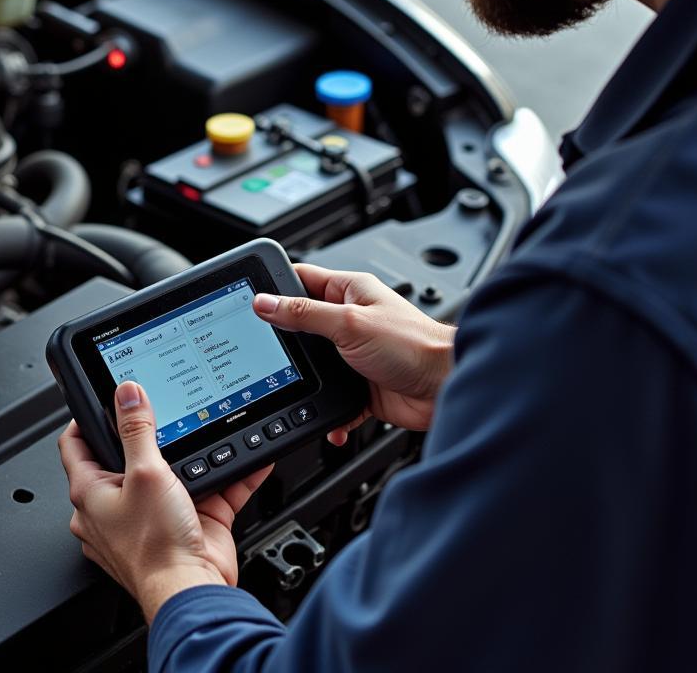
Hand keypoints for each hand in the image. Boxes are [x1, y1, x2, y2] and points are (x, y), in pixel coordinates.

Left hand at [58, 381, 272, 622]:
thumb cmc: (155, 549)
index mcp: (91, 494)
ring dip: (191, 453)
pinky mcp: (187, 523)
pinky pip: (210, 489)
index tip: (104, 397)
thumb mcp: (145, 473)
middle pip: (126, 455)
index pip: (76, 445)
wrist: (193, 591)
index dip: (86, 416)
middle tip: (161, 406)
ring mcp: (153, 516)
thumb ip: (137, 431)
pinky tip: (246, 457)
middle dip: (147, 433)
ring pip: (171, 472)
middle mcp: (117, 506)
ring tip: (203, 427)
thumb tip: (127, 395)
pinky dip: (228, 473)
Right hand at [253, 264, 453, 438]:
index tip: (249, 298)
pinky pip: (333, 398)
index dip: (274, 287)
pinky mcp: (361, 385)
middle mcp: (351, 319)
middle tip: (265, 352)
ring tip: (294, 386)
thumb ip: (304, 314)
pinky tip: (326, 417)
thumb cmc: (414, 345)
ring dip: (307, 381)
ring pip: (315, 366)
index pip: (301, 279)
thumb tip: (265, 303)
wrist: (446, 387)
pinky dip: (327, 411)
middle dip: (286, 342)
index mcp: (349, 291)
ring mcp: (355, 353)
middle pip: (302, 325)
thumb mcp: (349, 324)